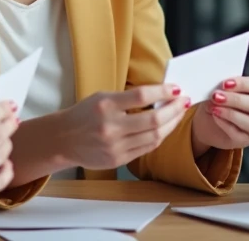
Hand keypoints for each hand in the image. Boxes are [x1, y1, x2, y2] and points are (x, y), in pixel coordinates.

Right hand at [0, 100, 17, 230]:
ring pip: (3, 154)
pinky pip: (2, 179)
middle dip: (10, 123)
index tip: (10, 105)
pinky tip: (1, 164)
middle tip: (12, 120)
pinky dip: (6, 169)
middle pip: (0, 133)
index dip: (3, 108)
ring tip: (2, 141)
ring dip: (6, 144)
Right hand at [50, 84, 189, 170]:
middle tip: (183, 101)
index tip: (175, 88)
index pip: (141, 96)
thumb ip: (128, 97)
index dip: (163, 91)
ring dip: (171, 124)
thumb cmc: (85, 114)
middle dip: (174, 109)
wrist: (64, 139)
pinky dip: (159, 136)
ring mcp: (115, 146)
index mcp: (106, 106)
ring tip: (178, 113)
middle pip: (153, 119)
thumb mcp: (103, 97)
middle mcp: (110, 127)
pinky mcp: (117, 160)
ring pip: (154, 136)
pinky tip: (165, 127)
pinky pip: (146, 148)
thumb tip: (160, 94)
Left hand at [190, 76, 248, 154]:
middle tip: (217, 96)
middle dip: (236, 99)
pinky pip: (240, 134)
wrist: (208, 121)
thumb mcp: (220, 89)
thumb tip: (220, 86)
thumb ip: (224, 86)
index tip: (225, 84)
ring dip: (231, 114)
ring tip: (215, 108)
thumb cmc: (218, 102)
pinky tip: (216, 117)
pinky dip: (226, 125)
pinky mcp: (247, 140)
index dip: (243, 84)